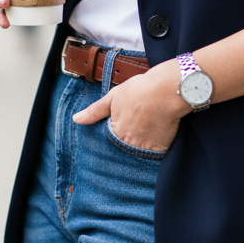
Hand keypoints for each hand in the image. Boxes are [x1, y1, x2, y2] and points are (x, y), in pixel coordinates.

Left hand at [72, 59, 189, 150]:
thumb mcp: (113, 97)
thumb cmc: (140, 90)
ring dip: (141, 144)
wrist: (167, 89)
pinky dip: (156, 146)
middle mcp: (128, 144)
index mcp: (115, 132)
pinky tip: (158, 133)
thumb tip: (76, 119)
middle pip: (124, 148)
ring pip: (139, 152)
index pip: (110, 141)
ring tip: (147, 129)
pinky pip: (155, 153)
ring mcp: (145, 148)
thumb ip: (94, 111)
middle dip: (128, 141)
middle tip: (137, 126)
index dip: (115, 133)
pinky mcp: (161, 149)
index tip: (123, 125)